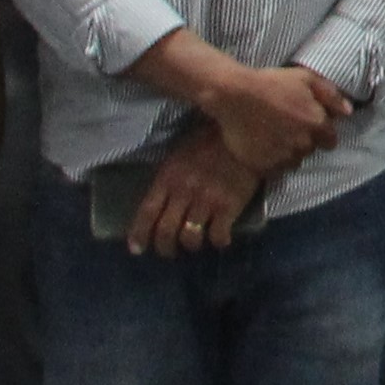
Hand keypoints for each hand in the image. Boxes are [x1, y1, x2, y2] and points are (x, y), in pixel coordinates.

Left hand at [129, 126, 264, 254]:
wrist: (247, 133)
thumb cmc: (211, 141)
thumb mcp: (180, 154)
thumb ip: (170, 177)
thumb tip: (160, 201)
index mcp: (168, 177)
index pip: (147, 211)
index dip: (139, 233)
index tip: (136, 249)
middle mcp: (183, 191)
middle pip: (166, 230)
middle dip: (165, 247)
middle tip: (169, 252)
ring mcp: (206, 200)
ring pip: (190, 237)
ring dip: (191, 245)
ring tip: (195, 244)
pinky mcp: (229, 206)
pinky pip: (218, 234)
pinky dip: (218, 241)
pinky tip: (221, 239)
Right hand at [200, 62, 347, 173]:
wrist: (234, 96)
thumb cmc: (271, 83)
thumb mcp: (305, 78)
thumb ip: (331, 96)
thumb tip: (348, 111)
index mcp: (317, 125)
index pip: (330, 140)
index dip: (321, 133)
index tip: (309, 125)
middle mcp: (304, 145)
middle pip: (310, 150)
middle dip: (304, 141)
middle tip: (287, 128)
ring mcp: (283, 157)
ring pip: (293, 161)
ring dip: (288, 153)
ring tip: (274, 138)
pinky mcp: (264, 166)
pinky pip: (275, 169)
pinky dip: (272, 161)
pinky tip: (263, 146)